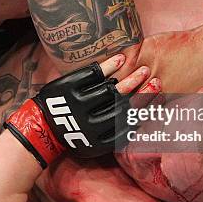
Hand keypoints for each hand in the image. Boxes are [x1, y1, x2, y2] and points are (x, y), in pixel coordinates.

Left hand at [4, 54, 160, 167]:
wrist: (42, 125)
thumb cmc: (75, 132)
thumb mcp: (95, 142)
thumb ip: (117, 133)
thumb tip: (145, 119)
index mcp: (99, 141)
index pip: (129, 124)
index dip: (147, 110)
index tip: (160, 97)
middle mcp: (90, 125)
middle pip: (123, 107)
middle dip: (143, 93)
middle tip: (156, 81)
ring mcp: (78, 105)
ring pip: (110, 90)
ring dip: (130, 80)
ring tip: (144, 70)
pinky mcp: (69, 88)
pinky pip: (93, 75)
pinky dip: (109, 66)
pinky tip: (121, 59)